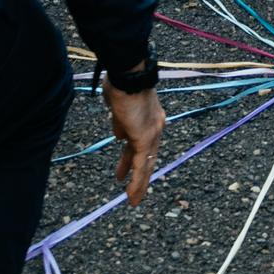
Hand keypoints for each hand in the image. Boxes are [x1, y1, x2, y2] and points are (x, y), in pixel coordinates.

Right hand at [104, 79, 163, 204]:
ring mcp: (152, 133)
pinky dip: (137, 182)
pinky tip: (131, 195)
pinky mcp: (144, 139)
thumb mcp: (118, 106)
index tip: (127, 163)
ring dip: (139, 184)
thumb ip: (120, 122)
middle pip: (148, 155)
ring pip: (146, 164)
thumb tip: (119, 136)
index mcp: (150, 117)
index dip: (135, 154)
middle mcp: (155, 126)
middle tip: (132, 188)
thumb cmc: (121, 83)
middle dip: (140, 174)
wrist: (128, 74)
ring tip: (133, 199)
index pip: (143, 141)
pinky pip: (141, 166)